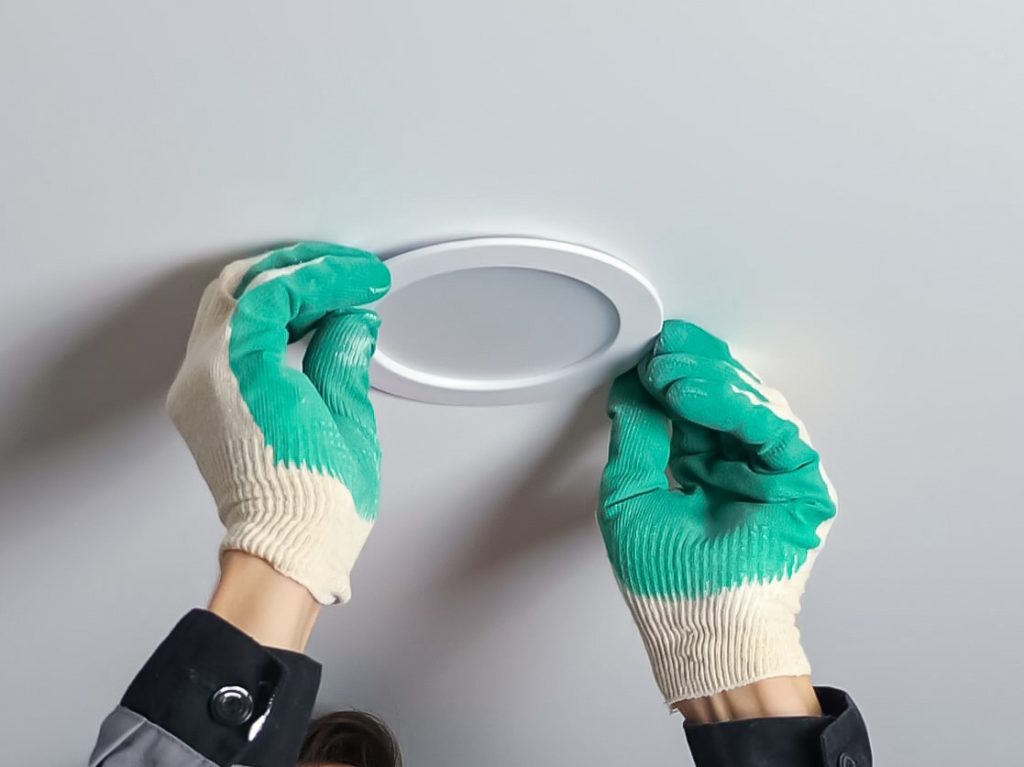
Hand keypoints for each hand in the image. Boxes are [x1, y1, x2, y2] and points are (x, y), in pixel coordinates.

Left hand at [168, 242, 390, 605]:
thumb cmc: (316, 505)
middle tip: (342, 271)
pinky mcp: (200, 404)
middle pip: (238, 287)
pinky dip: (260, 320)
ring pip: (224, 308)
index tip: (363, 277)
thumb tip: (350, 319)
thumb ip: (343, 355)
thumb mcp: (347, 418)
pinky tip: (300, 324)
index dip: (328, 275)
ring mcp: (196, 391)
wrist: (284, 551)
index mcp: (241, 375)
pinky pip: (223, 338)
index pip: (276, 292)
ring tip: (328, 294)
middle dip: (294, 269)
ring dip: (276, 291)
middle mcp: (205, 377)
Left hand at [597, 320, 836, 703]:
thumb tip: (628, 386)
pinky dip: (736, 408)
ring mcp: (771, 475)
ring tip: (670, 372)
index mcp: (703, 471)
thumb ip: (636, 436)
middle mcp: (738, 468)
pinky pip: (775, 434)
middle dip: (692, 369)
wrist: (701, 634)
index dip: (674, 375)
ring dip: (710, 382)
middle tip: (662, 350)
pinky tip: (697, 396)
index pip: (694, 408)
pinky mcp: (801, 486)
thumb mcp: (629, 494)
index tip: (649, 352)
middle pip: (726, 399)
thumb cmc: (667, 584)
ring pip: (752, 406)